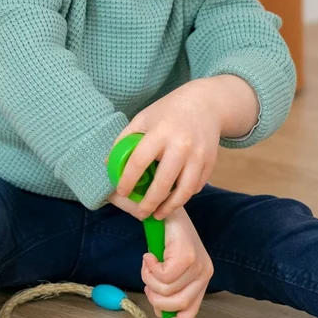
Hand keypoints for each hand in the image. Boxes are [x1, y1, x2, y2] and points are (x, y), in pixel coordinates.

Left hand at [112, 78, 235, 220]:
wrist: (206, 104)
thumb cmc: (168, 111)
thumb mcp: (143, 118)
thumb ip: (125, 140)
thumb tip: (107, 164)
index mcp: (160, 133)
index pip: (139, 162)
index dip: (128, 181)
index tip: (122, 191)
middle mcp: (180, 145)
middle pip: (163, 183)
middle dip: (149, 203)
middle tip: (140, 213)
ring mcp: (198, 155)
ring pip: (184, 191)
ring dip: (169, 207)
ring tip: (158, 214)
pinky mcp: (210, 162)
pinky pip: (197, 186)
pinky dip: (185, 196)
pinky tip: (174, 199)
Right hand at [140, 207, 213, 317]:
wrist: (166, 212)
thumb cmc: (167, 239)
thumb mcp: (169, 270)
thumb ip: (170, 291)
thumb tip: (161, 314)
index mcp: (202, 279)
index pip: (193, 308)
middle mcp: (205, 273)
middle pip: (177, 303)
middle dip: (155, 297)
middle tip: (148, 280)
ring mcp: (198, 265)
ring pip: (166, 290)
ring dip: (149, 279)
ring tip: (148, 264)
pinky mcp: (188, 257)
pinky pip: (163, 276)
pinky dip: (149, 268)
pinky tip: (149, 255)